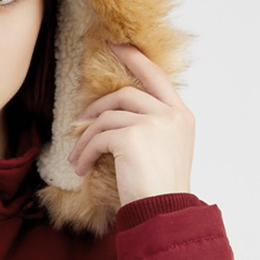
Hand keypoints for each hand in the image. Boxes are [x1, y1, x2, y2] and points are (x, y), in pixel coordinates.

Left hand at [66, 41, 194, 207]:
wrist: (166, 214)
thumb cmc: (162, 191)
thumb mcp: (166, 152)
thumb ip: (153, 128)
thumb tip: (119, 119)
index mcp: (181, 115)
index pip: (156, 75)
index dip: (134, 57)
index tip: (114, 44)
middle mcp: (170, 114)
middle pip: (124, 93)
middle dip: (97, 108)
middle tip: (79, 122)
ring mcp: (153, 122)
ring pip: (107, 117)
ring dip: (87, 138)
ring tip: (78, 158)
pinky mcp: (131, 136)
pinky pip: (98, 137)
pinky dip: (85, 153)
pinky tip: (82, 169)